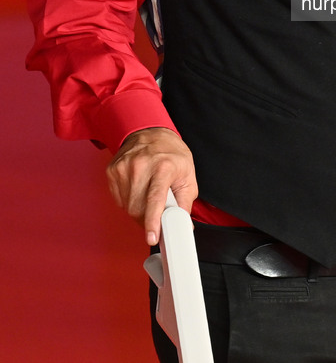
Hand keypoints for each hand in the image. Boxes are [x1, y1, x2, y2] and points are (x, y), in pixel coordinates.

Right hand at [106, 127, 197, 245]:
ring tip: (148, 195)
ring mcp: (124, 167)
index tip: (152, 237)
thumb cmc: (171, 153)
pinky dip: (129, 201)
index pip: (155, 199)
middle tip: (156, 215)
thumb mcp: (187, 174)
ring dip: (138, 210)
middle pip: (138, 208)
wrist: (151, 132)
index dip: (153, 221)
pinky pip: (119, 199)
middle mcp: (142, 165)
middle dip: (147, 219)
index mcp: (163, 166)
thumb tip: (182, 226)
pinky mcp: (113, 170)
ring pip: (127, 206)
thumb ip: (185, 202)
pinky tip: (137, 189)